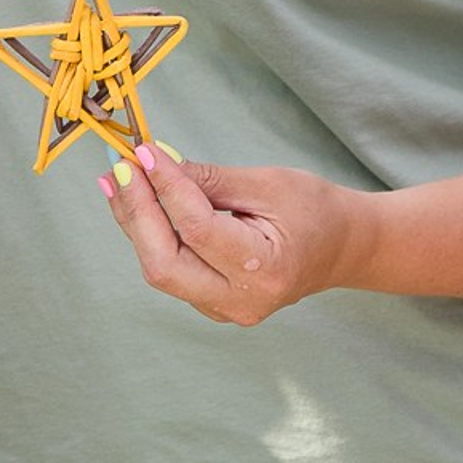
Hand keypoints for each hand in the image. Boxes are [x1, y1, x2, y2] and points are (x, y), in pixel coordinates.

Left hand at [100, 143, 363, 325]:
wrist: (344, 247)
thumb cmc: (315, 210)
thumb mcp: (267, 184)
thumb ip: (208, 179)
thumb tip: (154, 162)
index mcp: (266, 269)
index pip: (197, 228)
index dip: (164, 188)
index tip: (143, 153)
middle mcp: (242, 300)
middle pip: (165, 263)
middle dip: (137, 212)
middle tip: (119, 167)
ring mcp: (225, 310)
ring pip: (160, 269)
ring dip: (135, 222)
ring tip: (117, 179)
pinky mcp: (212, 305)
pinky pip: (169, 271)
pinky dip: (150, 235)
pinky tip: (136, 202)